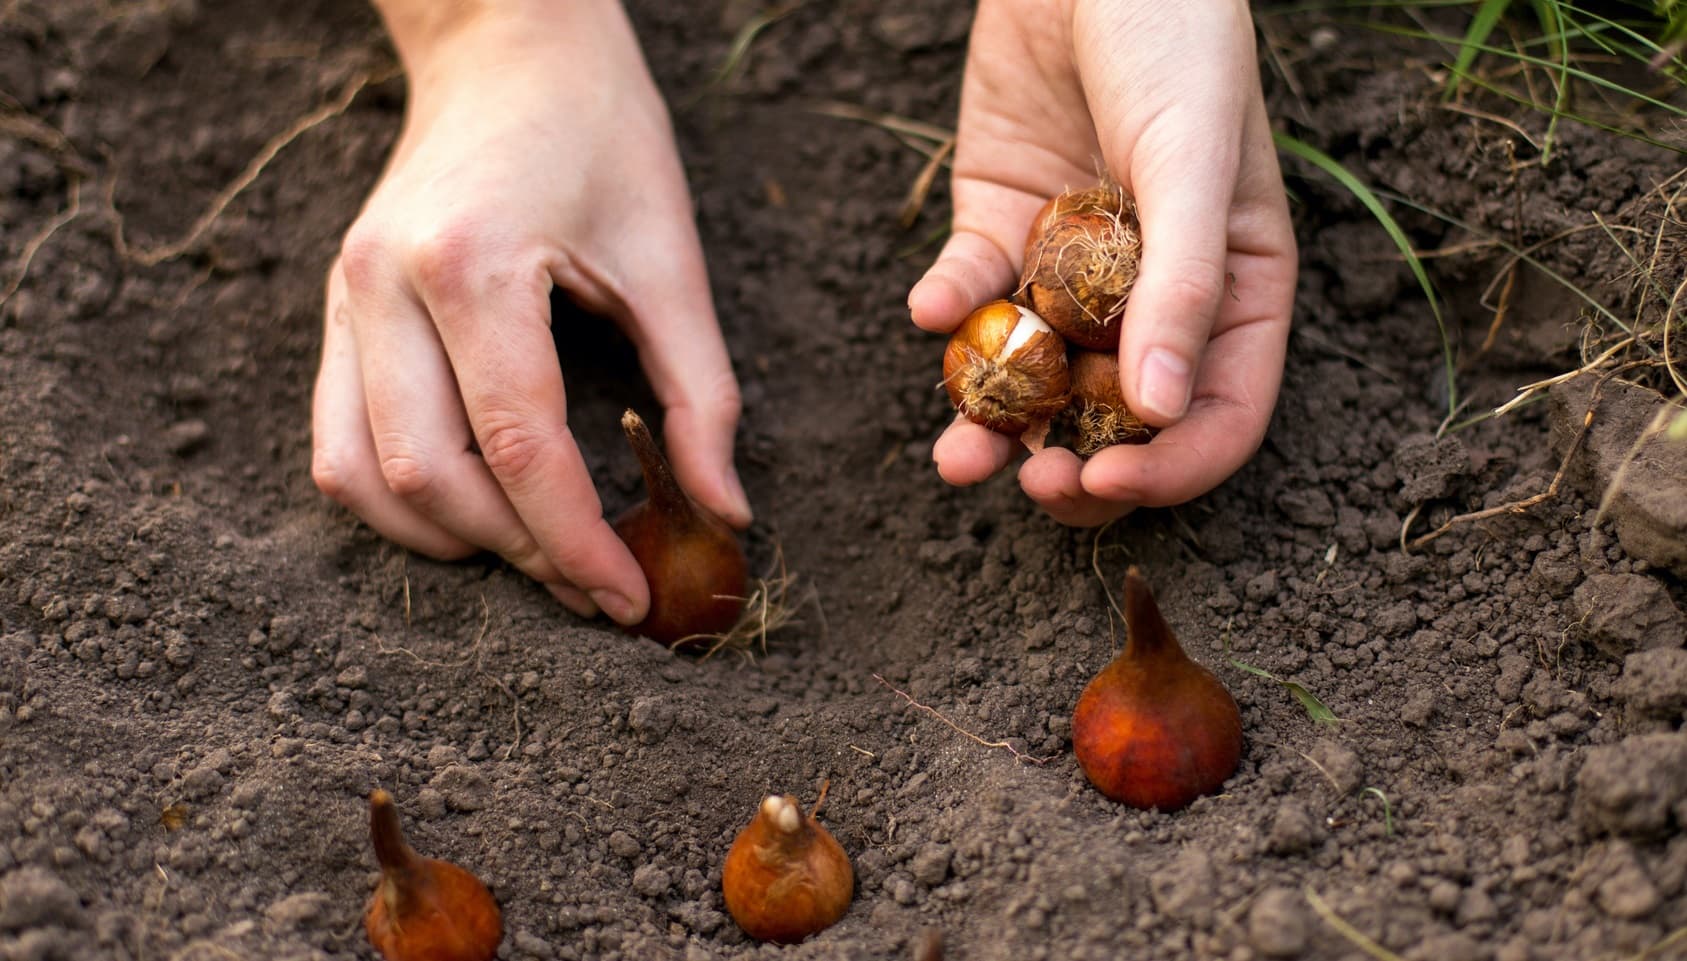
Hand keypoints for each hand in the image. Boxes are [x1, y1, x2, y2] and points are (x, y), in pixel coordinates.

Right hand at [311, 0, 749, 623]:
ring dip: (451, 541)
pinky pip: (337, 444)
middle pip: (431, 476)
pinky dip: (400, 501)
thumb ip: (702, 395)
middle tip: (596, 586)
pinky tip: (475, 514)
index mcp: (472, 264)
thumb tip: (727, 515)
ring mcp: (345, 299)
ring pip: (362, 478)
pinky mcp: (337, 311)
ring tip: (538, 557)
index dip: (578, 542)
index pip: (519, 446)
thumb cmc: (602, 137)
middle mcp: (384, 285)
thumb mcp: (672, 259)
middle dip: (519, 554)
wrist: (509, 50)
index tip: (630, 600)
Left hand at [908, 0, 1296, 525]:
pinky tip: (929, 310)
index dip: (1168, 468)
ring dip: (994, 423)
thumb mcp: (1195, 162)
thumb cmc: (1174, 43)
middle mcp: (1153, 295)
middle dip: (1073, 463)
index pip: (1217, 414)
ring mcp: (1071, 269)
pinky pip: (971, 293)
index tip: (1106, 485)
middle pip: (1119, 419)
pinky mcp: (999, 228)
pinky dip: (947, 310)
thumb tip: (1162, 413)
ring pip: (1035, 376)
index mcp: (1234, 291)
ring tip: (957, 456)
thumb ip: (1185, 285)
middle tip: (1030, 484)